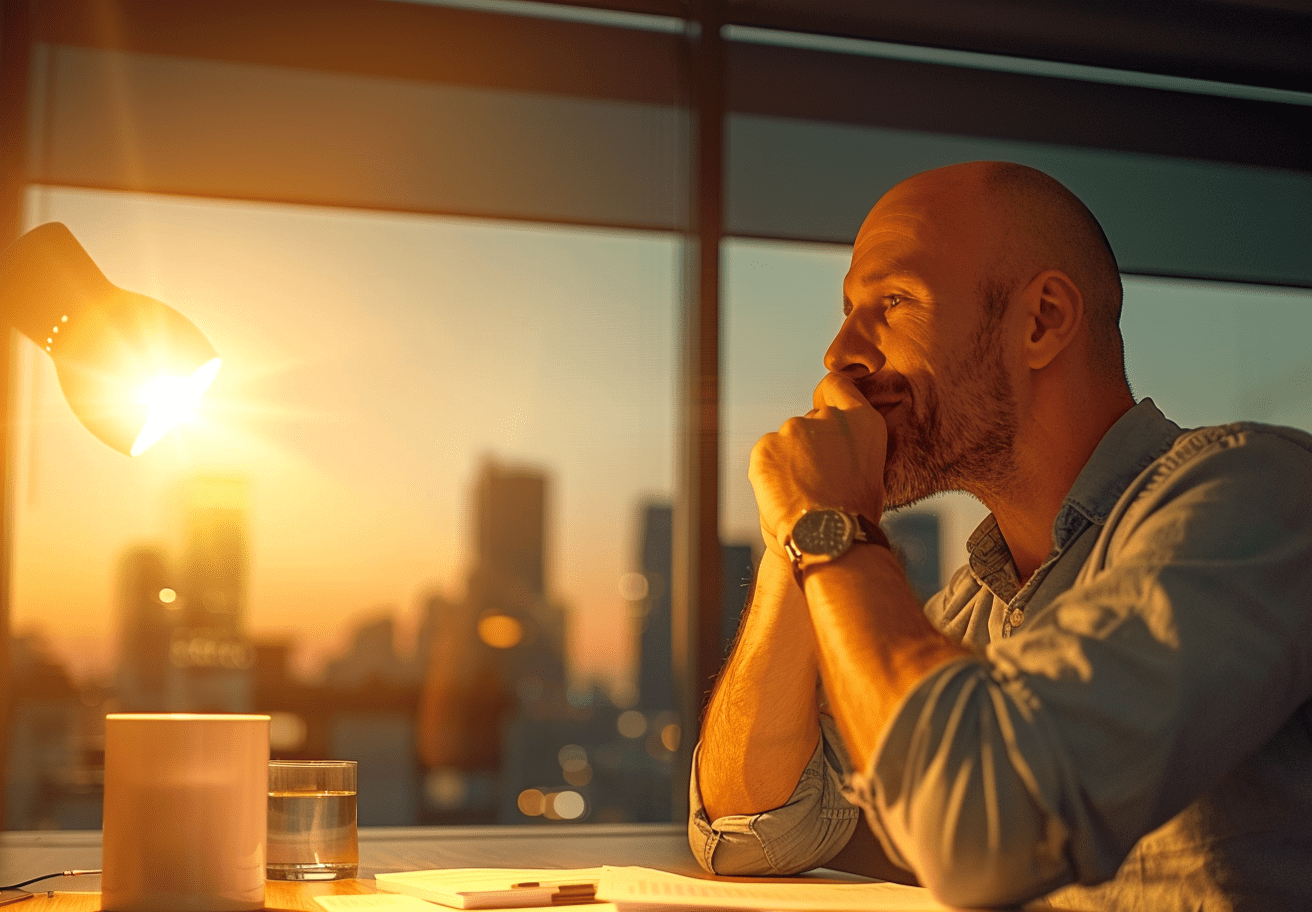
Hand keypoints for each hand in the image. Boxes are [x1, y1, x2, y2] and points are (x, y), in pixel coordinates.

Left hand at [749, 373, 888, 546]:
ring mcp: (794, 428)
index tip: (822, 413)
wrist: (829, 538)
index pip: (837, 386)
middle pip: (809, 421)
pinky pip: (766, 456)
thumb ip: (848, 446)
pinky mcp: (766, 445)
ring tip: (801, 495)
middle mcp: (828, 417)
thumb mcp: (869, 471)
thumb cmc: (854, 516)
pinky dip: (769, 474)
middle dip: (809, 445)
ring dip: (788, 462)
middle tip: (815, 481)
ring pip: (786, 442)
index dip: (828, 398)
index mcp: (863, 420)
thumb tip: (830, 443)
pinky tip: (784, 496)